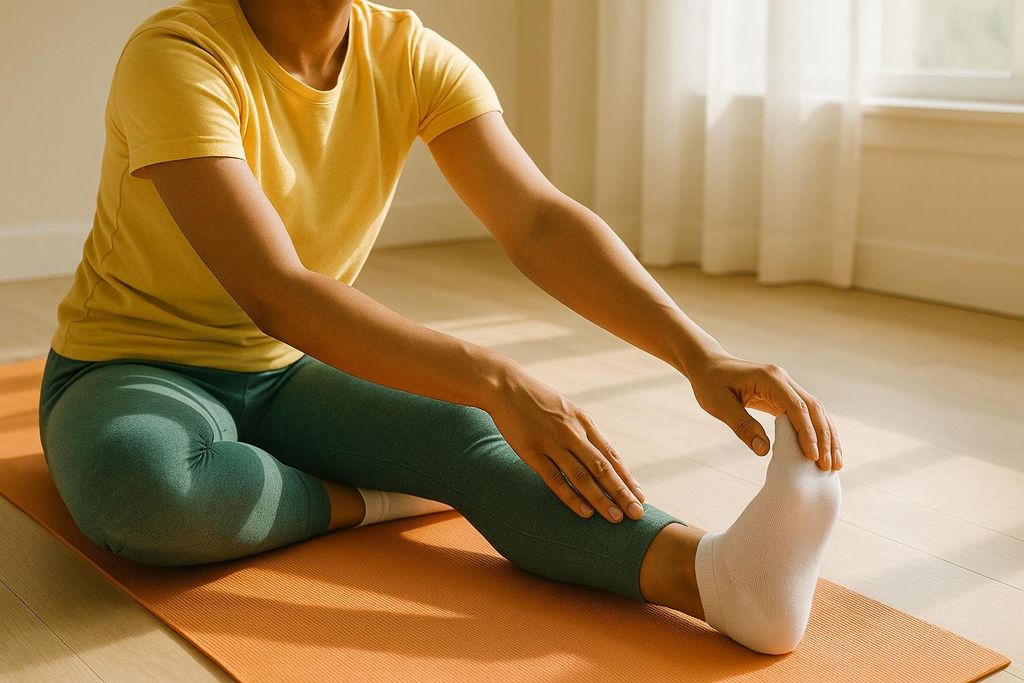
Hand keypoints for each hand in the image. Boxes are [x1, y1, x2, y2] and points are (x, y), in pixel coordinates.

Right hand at [484, 362, 646, 522]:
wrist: (506, 387)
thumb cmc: (537, 399)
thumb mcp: (567, 409)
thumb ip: (582, 430)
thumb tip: (600, 453)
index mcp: (583, 422)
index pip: (611, 455)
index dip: (626, 477)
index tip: (639, 496)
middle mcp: (572, 433)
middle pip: (602, 468)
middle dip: (621, 492)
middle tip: (636, 514)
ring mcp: (552, 443)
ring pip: (582, 476)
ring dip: (600, 499)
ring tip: (615, 519)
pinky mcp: (531, 452)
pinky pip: (555, 479)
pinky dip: (570, 497)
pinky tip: (584, 512)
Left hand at [686, 350, 842, 470]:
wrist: (708, 365)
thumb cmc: (710, 383)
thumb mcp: (720, 405)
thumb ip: (742, 425)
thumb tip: (764, 451)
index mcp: (770, 379)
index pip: (796, 408)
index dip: (807, 433)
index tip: (813, 457)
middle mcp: (783, 379)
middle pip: (813, 409)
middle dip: (824, 438)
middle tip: (830, 467)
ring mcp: (786, 385)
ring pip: (816, 411)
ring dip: (827, 436)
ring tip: (835, 464)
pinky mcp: (784, 394)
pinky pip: (807, 413)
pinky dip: (817, 431)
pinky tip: (823, 451)